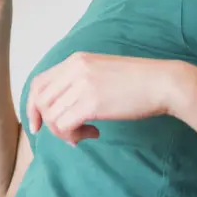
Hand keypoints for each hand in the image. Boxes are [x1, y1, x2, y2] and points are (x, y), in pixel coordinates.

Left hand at [26, 52, 186, 144]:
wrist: (163, 82)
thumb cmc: (137, 81)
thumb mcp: (101, 71)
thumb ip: (79, 82)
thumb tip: (61, 107)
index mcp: (75, 60)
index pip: (38, 83)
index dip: (33, 106)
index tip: (38, 124)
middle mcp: (74, 69)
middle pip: (41, 101)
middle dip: (48, 123)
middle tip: (68, 134)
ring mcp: (82, 84)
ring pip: (52, 116)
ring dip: (64, 132)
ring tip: (84, 134)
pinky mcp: (92, 102)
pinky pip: (65, 125)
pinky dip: (73, 135)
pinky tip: (94, 133)